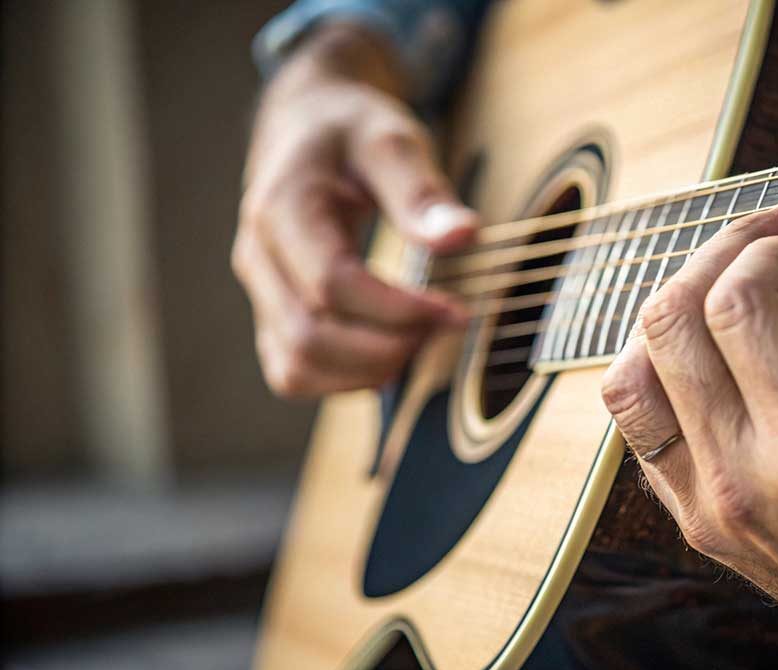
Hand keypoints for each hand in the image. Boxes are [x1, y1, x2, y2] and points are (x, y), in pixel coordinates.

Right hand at [233, 24, 474, 396]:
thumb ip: (422, 191)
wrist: (305, 124)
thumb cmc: (350, 131)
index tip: (456, 310)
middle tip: (444, 328)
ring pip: (295, 367)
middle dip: (387, 348)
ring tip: (421, 342)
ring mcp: (260, 291)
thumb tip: (462, 237)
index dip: (399, 310)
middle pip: (310, 337)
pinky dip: (342, 380)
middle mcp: (258, 257)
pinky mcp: (271, 313)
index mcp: (282, 208)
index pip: (333, 285)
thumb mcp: (391, 139)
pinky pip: (293, 372)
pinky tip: (391, 356)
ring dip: (365, 372)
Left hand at [602, 203, 777, 669]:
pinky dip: (660, 371)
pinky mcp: (694, 521)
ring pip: (628, 378)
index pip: (738, 307)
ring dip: (668, 314)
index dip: (764, 247)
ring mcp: (706, 508)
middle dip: (715, 255)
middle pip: (668, 326)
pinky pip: (640, 427)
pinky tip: (710, 349)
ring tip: (723, 286)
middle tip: (764, 237)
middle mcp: (741, 481)